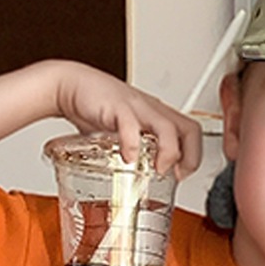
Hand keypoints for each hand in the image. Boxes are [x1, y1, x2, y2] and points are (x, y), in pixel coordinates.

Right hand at [52, 61, 202, 178]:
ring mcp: (136, 108)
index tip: (182, 174)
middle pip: (188, 129)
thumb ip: (135, 151)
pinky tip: (127, 158)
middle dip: (189, 157)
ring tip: (157, 169)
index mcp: (157, 115)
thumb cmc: (97, 110)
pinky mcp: (116, 106)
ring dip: (168, 153)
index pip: (191, 132)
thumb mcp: (124, 132)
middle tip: (175, 174)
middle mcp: (152, 110)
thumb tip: (138, 180)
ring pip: (167, 128)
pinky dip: (132, 145)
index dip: (193, 156)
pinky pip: (130, 125)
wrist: (71, 85)